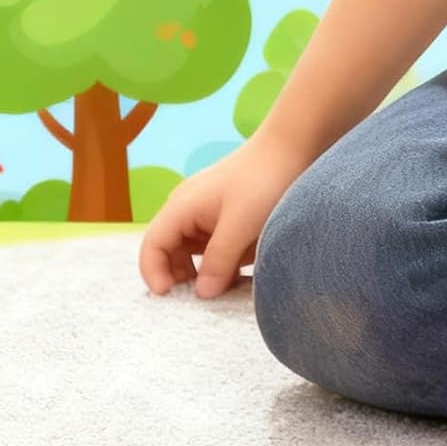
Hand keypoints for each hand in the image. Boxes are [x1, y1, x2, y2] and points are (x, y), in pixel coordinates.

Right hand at [139, 140, 308, 298]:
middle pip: (167, 254)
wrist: (294, 145)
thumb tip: (201, 294)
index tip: (171, 297)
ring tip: (221, 288)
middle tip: (200, 300)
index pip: (151, 247)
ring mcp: (203, 215)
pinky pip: (209, 249)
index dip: (154, 275)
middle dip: (179, 279)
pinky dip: (216, 265)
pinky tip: (234, 274)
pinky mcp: (221, 219)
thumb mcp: (240, 225)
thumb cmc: (265, 178)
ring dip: (200, 274)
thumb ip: (218, 261)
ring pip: (188, 254)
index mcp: (180, 208)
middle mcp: (185, 212)